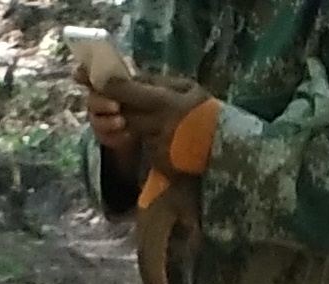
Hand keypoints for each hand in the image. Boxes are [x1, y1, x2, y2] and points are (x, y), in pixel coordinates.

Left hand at [92, 66, 209, 155]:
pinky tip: (164, 136)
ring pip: (133, 130)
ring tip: (155, 119)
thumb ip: (158, 82)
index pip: (124, 93)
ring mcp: (155, 146)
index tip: (104, 83)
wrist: (225, 149)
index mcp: (162, 103)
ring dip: (135, 124)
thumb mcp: (187, 87)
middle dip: (118, 108)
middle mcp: (155, 126)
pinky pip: (144, 146)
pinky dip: (148, 139)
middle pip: (123, 114)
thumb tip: (133, 76)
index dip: (110, 88)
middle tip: (120, 102)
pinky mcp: (158, 162)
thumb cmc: (207, 113)